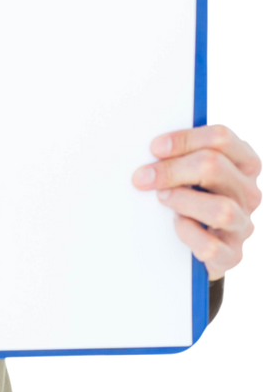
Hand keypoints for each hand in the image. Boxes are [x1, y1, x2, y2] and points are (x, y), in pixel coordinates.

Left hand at [132, 121, 262, 279]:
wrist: (203, 244)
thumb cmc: (190, 196)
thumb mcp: (188, 172)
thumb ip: (177, 155)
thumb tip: (148, 149)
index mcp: (243, 162)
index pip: (222, 137)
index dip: (185, 139)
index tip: (154, 148)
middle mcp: (249, 192)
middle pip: (214, 166)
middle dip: (171, 170)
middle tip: (143, 177)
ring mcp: (244, 224)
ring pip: (220, 209)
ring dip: (182, 200)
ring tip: (162, 198)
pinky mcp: (232, 254)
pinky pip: (211, 246)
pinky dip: (187, 234)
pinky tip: (175, 225)